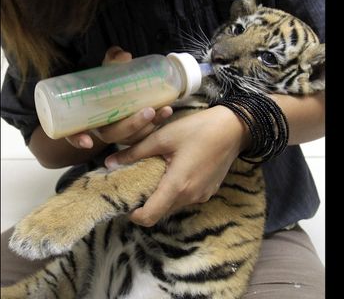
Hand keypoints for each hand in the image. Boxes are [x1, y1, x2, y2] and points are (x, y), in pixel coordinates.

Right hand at [64, 46, 172, 148]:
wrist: (112, 92)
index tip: (87, 142)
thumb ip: (111, 62)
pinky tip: (166, 111)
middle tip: (148, 111)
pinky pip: (144, 134)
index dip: (78, 139)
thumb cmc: (103, 84)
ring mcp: (117, 133)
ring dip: (149, 126)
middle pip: (112, 135)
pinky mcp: (133, 132)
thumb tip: (124, 56)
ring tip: (164, 110)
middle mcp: (99, 128)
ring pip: (131, 137)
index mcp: (83, 117)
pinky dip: (157, 123)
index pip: (73, 133)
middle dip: (132, 126)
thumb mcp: (103, 71)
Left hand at [104, 105, 250, 226]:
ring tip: (151, 174)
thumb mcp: (163, 137)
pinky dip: (174, 191)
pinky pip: (186, 198)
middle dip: (146, 203)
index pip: (150, 216)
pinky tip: (171, 171)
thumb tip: (109, 163)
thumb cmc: (198, 129)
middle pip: (161, 211)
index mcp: (177, 186)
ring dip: (161, 196)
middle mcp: (190, 197)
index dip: (134, 215)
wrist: (235, 127)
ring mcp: (202, 196)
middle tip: (134, 184)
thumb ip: (135, 152)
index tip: (125, 202)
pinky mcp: (209, 191)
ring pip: (173, 205)